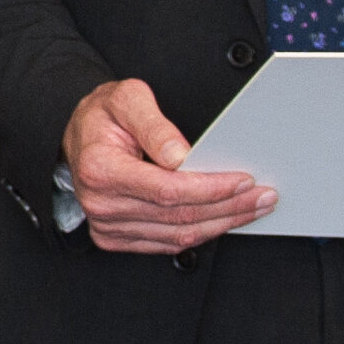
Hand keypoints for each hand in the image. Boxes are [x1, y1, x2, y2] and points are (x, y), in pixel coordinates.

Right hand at [62, 79, 271, 255]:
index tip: (244, 180)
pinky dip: (202, 233)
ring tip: (254, 207)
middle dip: (229, 206)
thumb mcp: (126, 99)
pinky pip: (168, 244)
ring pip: (178, 236)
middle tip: (264, 196)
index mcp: (101, 169)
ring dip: (222, 223)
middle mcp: (101, 203)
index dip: (210, 188)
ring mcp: (107, 226)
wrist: (79, 138)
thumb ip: (154, 124)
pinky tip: (224, 218)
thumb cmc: (103, 117)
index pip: (167, 189)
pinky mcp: (115, 238)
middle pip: (178, 216)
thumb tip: (182, 156)